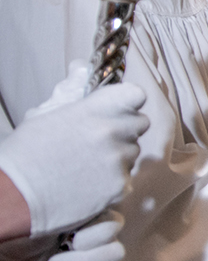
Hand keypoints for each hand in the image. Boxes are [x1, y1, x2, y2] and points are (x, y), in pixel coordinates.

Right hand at [5, 65, 146, 236]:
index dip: (128, 102)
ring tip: (87, 165)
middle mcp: (111, 132)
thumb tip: (81, 66)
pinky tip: (88, 184)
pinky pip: (126, 178)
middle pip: (140, 124)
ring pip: (133, 152)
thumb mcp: (45, 115)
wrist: (15, 195)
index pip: (135, 95)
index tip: (118, 109)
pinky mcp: (120, 186)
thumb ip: (71, 91)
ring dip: (118, 156)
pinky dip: (112, 182)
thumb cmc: (25, 154)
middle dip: (124, 129)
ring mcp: (118, 160)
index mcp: (94, 109)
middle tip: (100, 140)